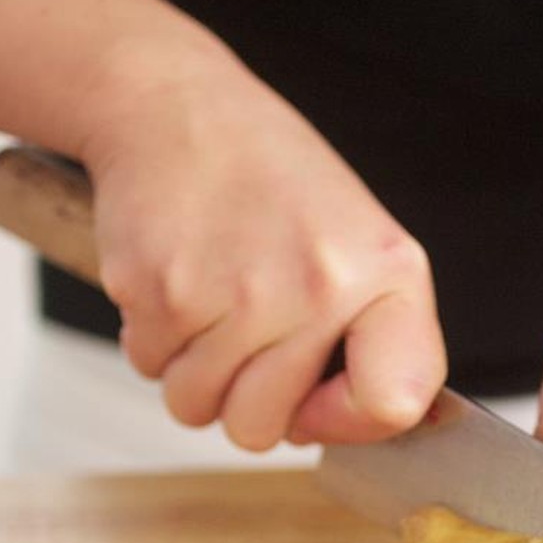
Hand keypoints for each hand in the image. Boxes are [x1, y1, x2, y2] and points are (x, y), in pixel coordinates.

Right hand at [81, 54, 445, 451]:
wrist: (175, 109)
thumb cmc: (270, 180)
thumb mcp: (359, 242)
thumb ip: (373, 338)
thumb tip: (352, 432)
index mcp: (384, 274)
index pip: (393, 403)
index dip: (349, 419)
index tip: (322, 392)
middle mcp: (317, 287)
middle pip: (262, 430)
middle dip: (244, 400)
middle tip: (247, 333)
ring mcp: (234, 294)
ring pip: (196, 408)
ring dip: (194, 371)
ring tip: (211, 300)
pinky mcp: (158, 292)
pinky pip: (149, 369)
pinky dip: (154, 338)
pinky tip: (177, 279)